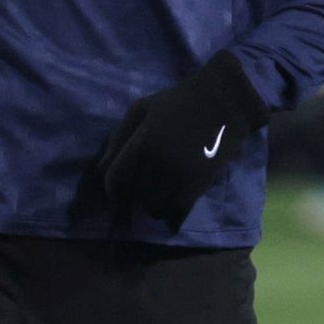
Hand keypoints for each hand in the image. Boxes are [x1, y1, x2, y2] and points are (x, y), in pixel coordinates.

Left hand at [94, 48, 272, 224]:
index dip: (112, 193)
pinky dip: (172, 221)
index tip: (117, 198)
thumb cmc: (178, 101)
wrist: (223, 100)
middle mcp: (157, 161)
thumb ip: (118, 136)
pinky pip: (180, 212)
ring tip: (157, 207)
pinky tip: (171, 223)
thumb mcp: (141, 108)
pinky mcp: (199, 182)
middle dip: (134, 202)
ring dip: (153, 211)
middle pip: (135, 196)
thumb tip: (101, 167)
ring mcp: (179, 173)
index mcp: (141, 142)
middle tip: (139, 201)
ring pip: (156, 207)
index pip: (115, 178)